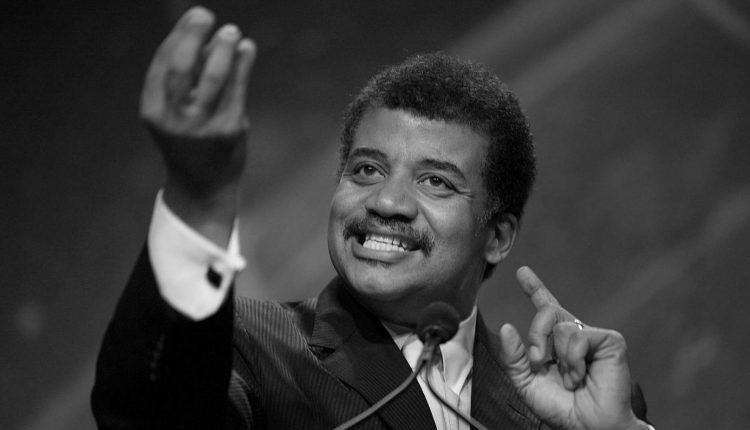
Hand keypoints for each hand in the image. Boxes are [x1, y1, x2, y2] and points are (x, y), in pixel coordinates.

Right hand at [141, 7, 255, 243]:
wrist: (203, 186)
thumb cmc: (189, 141)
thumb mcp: (174, 113)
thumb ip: (185, 81)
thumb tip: (208, 40)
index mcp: (153, 110)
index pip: (162, 65)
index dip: (178, 36)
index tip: (193, 16)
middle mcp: (174, 118)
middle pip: (181, 68)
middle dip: (192, 36)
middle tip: (205, 14)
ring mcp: (202, 126)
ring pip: (212, 78)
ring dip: (223, 49)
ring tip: (233, 31)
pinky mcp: (229, 130)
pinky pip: (237, 91)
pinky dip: (243, 66)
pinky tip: (248, 50)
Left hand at [498, 267, 645, 429]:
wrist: (587, 427)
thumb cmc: (562, 408)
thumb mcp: (527, 383)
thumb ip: (514, 357)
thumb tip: (507, 327)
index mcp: (555, 342)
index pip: (545, 309)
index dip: (535, 288)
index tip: (522, 271)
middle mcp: (574, 334)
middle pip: (547, 312)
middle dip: (536, 336)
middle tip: (539, 362)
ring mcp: (593, 336)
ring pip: (562, 326)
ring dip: (559, 358)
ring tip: (571, 378)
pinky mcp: (610, 340)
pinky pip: (579, 336)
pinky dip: (574, 360)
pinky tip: (581, 376)